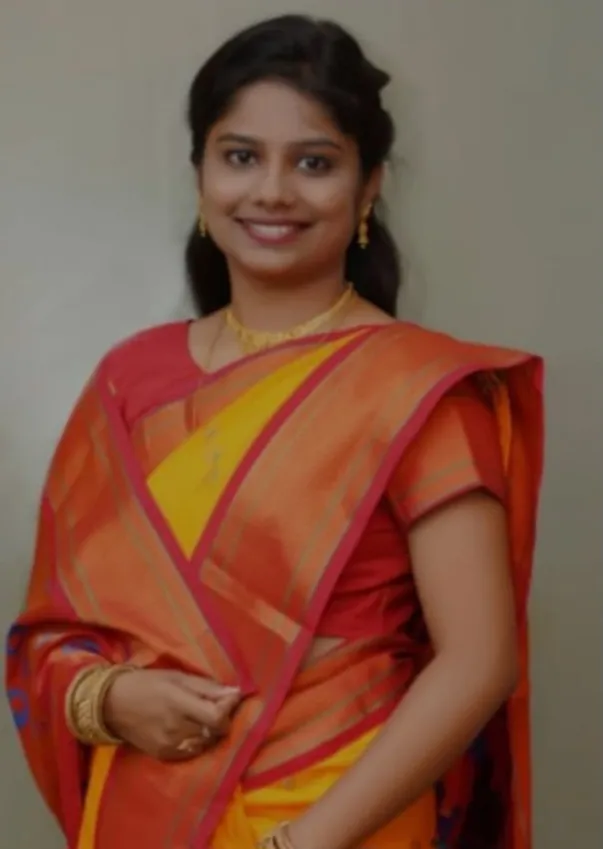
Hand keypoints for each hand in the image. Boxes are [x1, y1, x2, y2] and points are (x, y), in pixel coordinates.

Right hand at [103, 668, 241, 759]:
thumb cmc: (148, 683)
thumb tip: (236, 692)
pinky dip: (198, 741)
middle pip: (215, 731)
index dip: (229, 708)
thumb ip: (207, 687)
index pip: (216, 716)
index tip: (230, 697)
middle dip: (222, 719)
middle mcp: (175, 728)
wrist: (113, 704)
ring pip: (206, 743)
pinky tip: (190, 729)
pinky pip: (193, 752)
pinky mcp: (164, 755)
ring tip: (202, 717)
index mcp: (178, 703)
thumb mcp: (177, 676)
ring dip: (210, 731)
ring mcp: (169, 745)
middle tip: (216, 706)